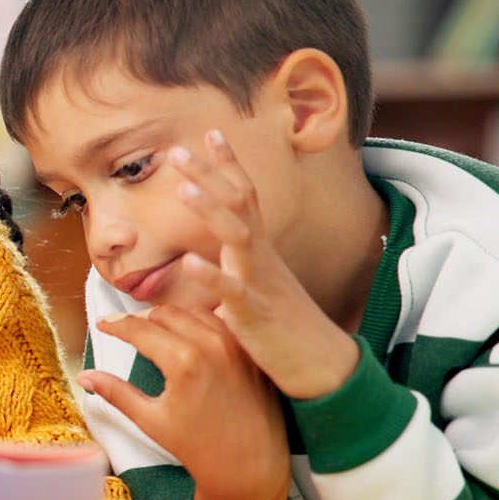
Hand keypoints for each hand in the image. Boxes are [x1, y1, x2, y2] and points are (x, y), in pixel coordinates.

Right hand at [83, 306, 289, 499]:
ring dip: (171, 317)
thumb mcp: (151, 420)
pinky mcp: (251, 354)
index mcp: (183, 361)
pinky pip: (222, 325)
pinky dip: (200, 323)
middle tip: (126, 329)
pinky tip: (189, 337)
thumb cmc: (199, 449)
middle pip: (166, 313)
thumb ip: (116, 393)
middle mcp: (212, 345)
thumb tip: (84, 377)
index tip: (103, 325)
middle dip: (141, 318)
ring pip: (195, 312)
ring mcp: (236, 347)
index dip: (116, 324)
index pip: (140, 328)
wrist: (249, 469)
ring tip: (156, 330)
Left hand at [168, 130, 358, 397]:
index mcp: (259, 252)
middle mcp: (261, 259)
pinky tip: (189, 260)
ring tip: (183, 186)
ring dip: (211, 209)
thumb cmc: (283, 330)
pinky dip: (210, 274)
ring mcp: (260, 282)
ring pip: (238, 237)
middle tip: (176, 149)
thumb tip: (198, 263)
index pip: (245, 197)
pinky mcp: (255, 314)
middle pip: (239, 204)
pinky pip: (232, 290)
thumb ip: (227, 273)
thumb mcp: (252, 292)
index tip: (209, 133)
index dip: (228, 165)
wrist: (322, 367)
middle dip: (209, 174)